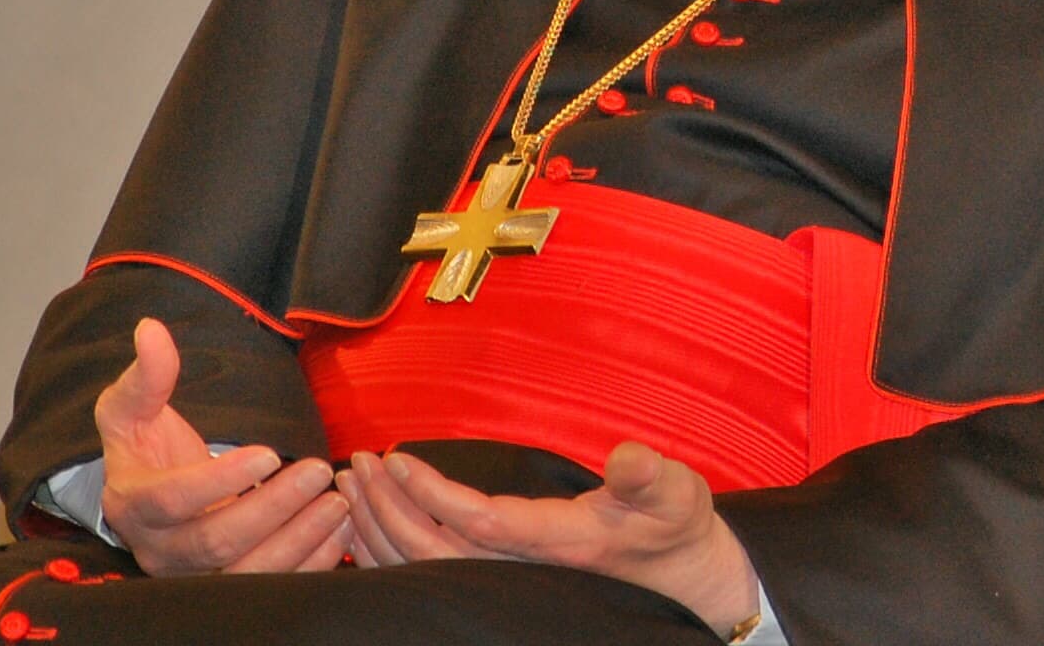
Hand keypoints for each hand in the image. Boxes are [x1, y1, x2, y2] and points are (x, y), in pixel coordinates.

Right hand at [93, 317, 349, 574]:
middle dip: (274, 507)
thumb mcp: (131, 409)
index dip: (220, 480)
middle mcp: (162, 550)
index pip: (173, 500)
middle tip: (320, 470)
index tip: (270, 452)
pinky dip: (311, 562)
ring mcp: (196, 575)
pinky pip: (271, 586)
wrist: (146, 497)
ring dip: (300, 539)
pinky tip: (341, 529)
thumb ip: (145, 375)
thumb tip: (151, 330)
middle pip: (218, 540)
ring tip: (338, 501)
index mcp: (134, 504)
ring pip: (248, 573)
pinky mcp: (229, 586)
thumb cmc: (143, 446)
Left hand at [339, 441, 759, 634]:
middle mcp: (524, 573)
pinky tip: (373, 524)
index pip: (479, 524)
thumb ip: (650, 475)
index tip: (395, 458)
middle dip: (388, 509)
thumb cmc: (677, 531)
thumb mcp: (677, 494)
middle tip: (355, 463)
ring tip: (353, 487)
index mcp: (560, 546)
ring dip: (382, 531)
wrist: (690, 586)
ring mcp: (510, 585)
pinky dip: (395, 554)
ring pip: (428, 572)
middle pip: (435, 554)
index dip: (433, 494)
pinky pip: (436, 577)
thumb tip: (629, 457)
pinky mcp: (505, 585)